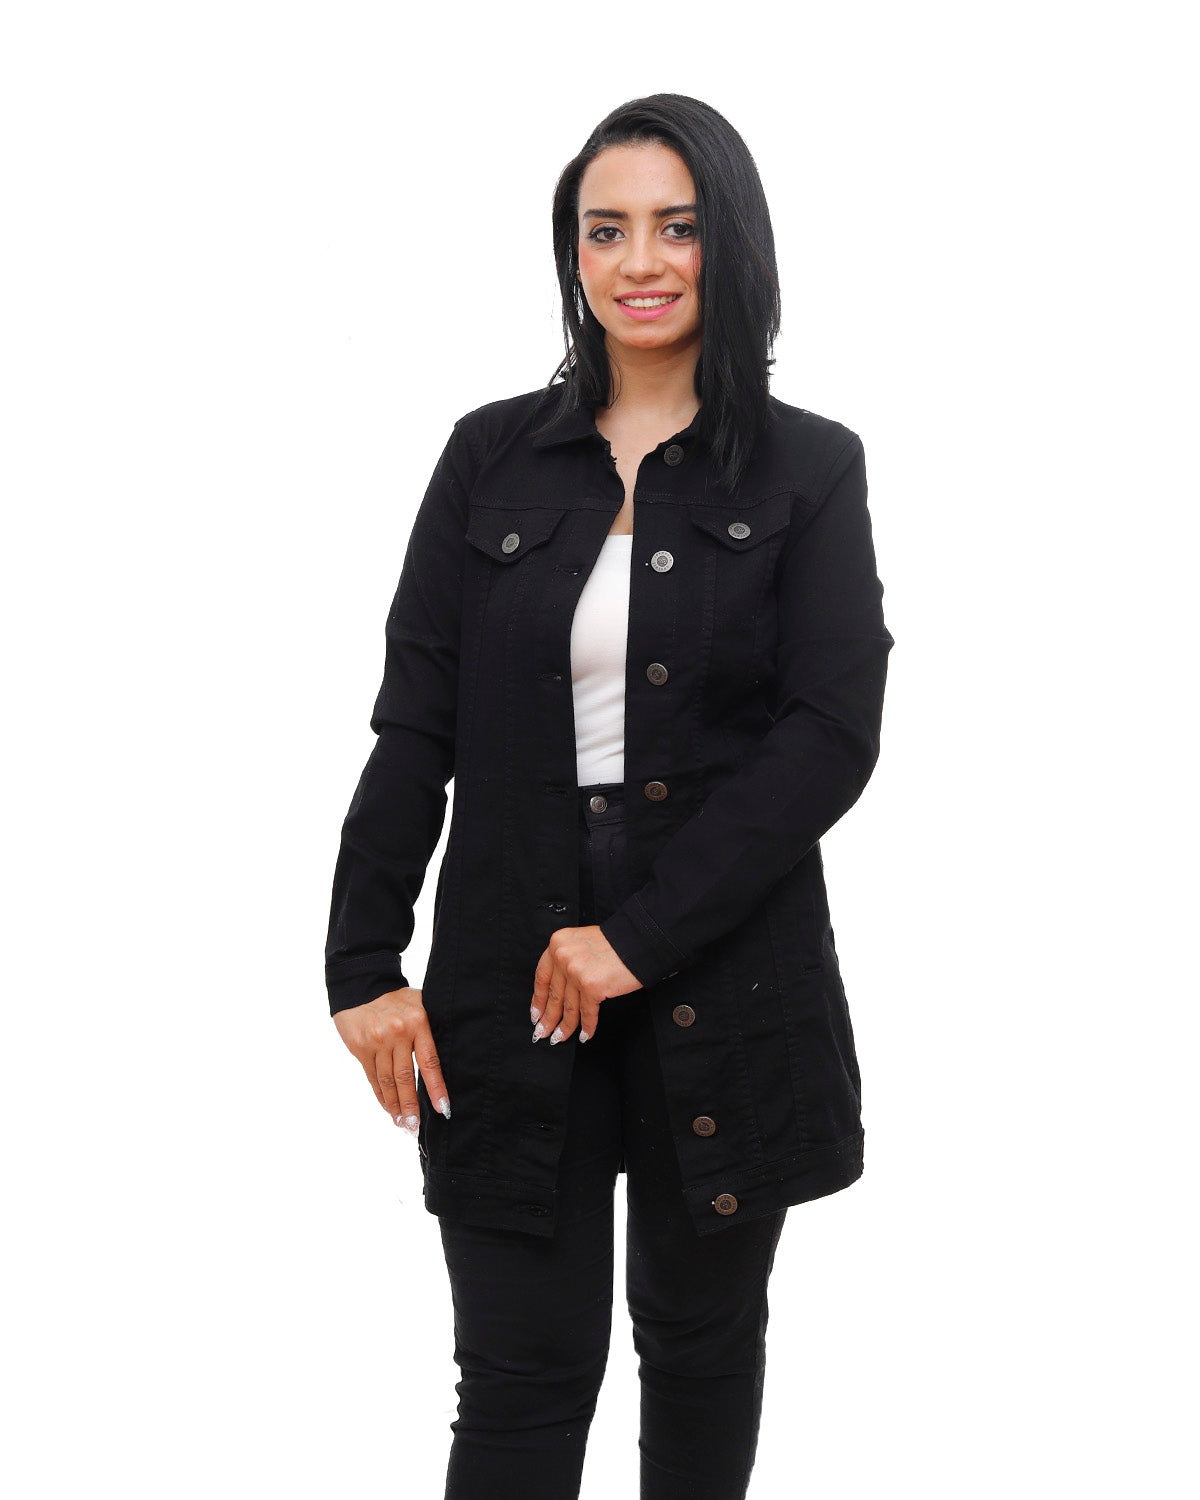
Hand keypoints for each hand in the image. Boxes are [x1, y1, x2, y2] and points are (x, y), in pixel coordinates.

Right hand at [333, 987, 450, 1136]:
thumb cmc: (397, 999)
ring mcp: (377, 1041)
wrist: (362, 984)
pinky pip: (372, 1077)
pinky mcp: (360, 1047)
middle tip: (415, 1128)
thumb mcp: (420, 1006)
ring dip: (394, 1106)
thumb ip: (429, 1031)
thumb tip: (442, 1065)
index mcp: (419, 1022)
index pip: (430, 1062)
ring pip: (387, 1081)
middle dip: (411, 1106)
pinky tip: (387, 1108)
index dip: (437, 1088)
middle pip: (405, 1078)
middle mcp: (397, 1033)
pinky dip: (380, 1095)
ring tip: (402, 1124)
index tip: (444, 1109)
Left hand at [530, 926, 642, 1045]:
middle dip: (548, 1018)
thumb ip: (569, 958)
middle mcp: (563, 956)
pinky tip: (585, 1035)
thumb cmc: (617, 941)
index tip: (535, 1013)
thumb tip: (561, 986)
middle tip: (542, 1032)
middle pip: (553, 994)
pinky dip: (587, 1026)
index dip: (538, 999)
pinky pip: (587, 1013)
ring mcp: (576, 971)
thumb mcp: (582, 942)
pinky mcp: (591, 986)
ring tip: (560, 1038)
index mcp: (558, 943)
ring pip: (569, 1007)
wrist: (640, 940)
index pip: (542, 976)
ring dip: (565, 1027)